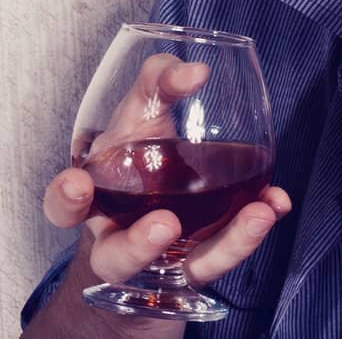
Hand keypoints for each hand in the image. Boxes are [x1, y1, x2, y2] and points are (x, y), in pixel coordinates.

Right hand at [42, 54, 291, 287]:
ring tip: (256, 214)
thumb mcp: (143, 107)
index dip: (65, 200)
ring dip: (223, 245)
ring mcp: (167, 259)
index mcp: (95, 199)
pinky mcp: (204, 261)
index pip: (64, 208)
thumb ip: (158, 81)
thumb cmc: (142, 144)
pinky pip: (228, 255)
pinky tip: (277, 202)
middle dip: (139, 246)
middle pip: (118, 258)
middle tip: (165, 223)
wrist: (164, 186)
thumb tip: (195, 72)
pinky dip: (253, 232)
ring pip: (186, 268)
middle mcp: (121, 238)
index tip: (77, 184)